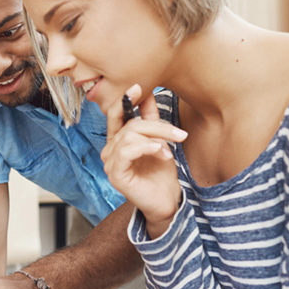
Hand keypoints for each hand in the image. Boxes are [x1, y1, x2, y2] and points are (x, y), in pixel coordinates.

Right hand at [101, 84, 186, 238]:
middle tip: (179, 133)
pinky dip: (147, 148)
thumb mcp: (159, 141)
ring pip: (130, 136)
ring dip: (156, 138)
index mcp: (117, 141)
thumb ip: (150, 120)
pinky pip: (127, 151)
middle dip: (156, 125)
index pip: (116, 115)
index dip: (124, 100)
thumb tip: (148, 94)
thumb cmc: (160, 174)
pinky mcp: (115, 174)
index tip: (138, 86)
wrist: (166, 201)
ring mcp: (109, 163)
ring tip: (171, 149)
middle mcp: (109, 150)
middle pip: (129, 125)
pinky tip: (161, 153)